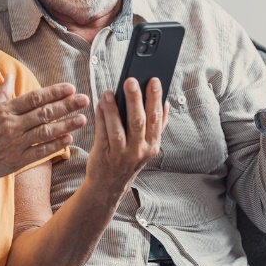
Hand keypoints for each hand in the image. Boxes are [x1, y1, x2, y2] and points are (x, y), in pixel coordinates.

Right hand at [0, 72, 89, 184]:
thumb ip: (0, 93)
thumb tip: (10, 75)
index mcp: (3, 110)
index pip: (34, 98)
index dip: (54, 92)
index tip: (70, 88)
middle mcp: (10, 125)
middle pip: (44, 113)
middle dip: (67, 105)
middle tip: (85, 99)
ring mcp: (14, 144)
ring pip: (45, 132)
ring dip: (66, 125)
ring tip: (82, 119)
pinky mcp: (15, 161)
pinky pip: (39, 152)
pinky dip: (55, 145)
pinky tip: (68, 139)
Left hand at [87, 78, 167, 196]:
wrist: (109, 185)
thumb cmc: (128, 161)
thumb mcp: (147, 147)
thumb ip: (158, 126)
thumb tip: (166, 104)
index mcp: (152, 145)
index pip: (155, 119)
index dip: (155, 99)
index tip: (154, 80)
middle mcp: (138, 150)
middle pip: (138, 121)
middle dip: (135, 100)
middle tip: (131, 80)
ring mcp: (120, 154)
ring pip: (118, 128)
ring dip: (114, 109)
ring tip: (110, 92)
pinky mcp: (103, 154)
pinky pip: (102, 133)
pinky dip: (101, 117)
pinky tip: (100, 104)